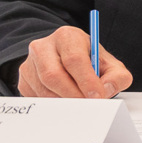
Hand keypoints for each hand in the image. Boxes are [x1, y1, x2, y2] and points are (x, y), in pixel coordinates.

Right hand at [17, 27, 132, 98]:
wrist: (67, 60)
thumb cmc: (90, 62)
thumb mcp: (110, 64)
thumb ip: (117, 76)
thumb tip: (106, 90)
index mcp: (67, 36)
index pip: (74, 59)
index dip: (87, 81)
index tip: (98, 96)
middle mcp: (44, 47)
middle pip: (53, 75)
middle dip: (74, 95)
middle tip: (88, 106)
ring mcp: (29, 64)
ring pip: (43, 89)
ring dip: (64, 102)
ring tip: (80, 104)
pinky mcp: (24, 80)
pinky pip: (36, 98)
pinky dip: (53, 105)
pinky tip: (65, 101)